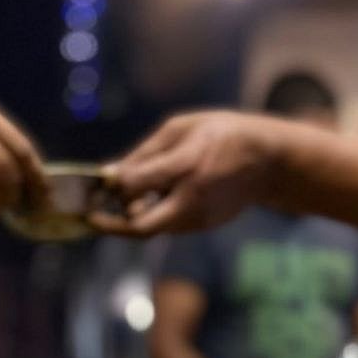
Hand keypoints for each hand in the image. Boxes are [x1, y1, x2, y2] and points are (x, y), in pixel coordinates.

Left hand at [96, 111, 288, 235]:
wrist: (266, 162)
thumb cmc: (220, 135)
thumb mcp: (182, 129)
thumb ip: (145, 154)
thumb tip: (110, 175)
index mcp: (185, 166)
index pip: (135, 185)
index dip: (110, 187)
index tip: (96, 185)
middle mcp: (190, 199)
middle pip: (140, 227)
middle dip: (111, 225)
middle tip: (91, 217)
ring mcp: (197, 219)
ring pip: (153, 227)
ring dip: (134, 215)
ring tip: (126, 197)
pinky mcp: (201, 227)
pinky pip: (168, 224)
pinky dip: (153, 213)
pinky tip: (154, 196)